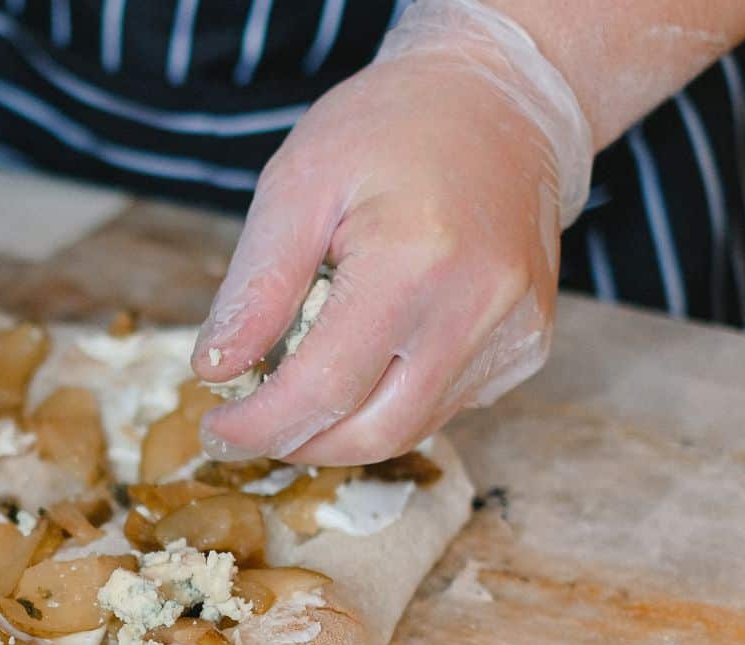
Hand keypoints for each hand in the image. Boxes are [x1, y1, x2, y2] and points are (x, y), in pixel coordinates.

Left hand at [193, 0, 591, 465]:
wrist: (501, 100)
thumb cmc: (389, 129)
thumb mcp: (297, 185)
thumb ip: (256, 285)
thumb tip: (216, 369)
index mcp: (413, 264)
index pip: (323, 390)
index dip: (260, 426)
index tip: (216, 428)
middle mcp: (476, 309)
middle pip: (373, 433)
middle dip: (299, 444)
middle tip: (247, 427)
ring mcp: (513, 333)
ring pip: (411, 428)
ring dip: (343, 427)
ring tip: (299, 386)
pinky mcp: (527, 345)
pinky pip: (446, 404)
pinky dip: (391, 400)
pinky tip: (368, 355)